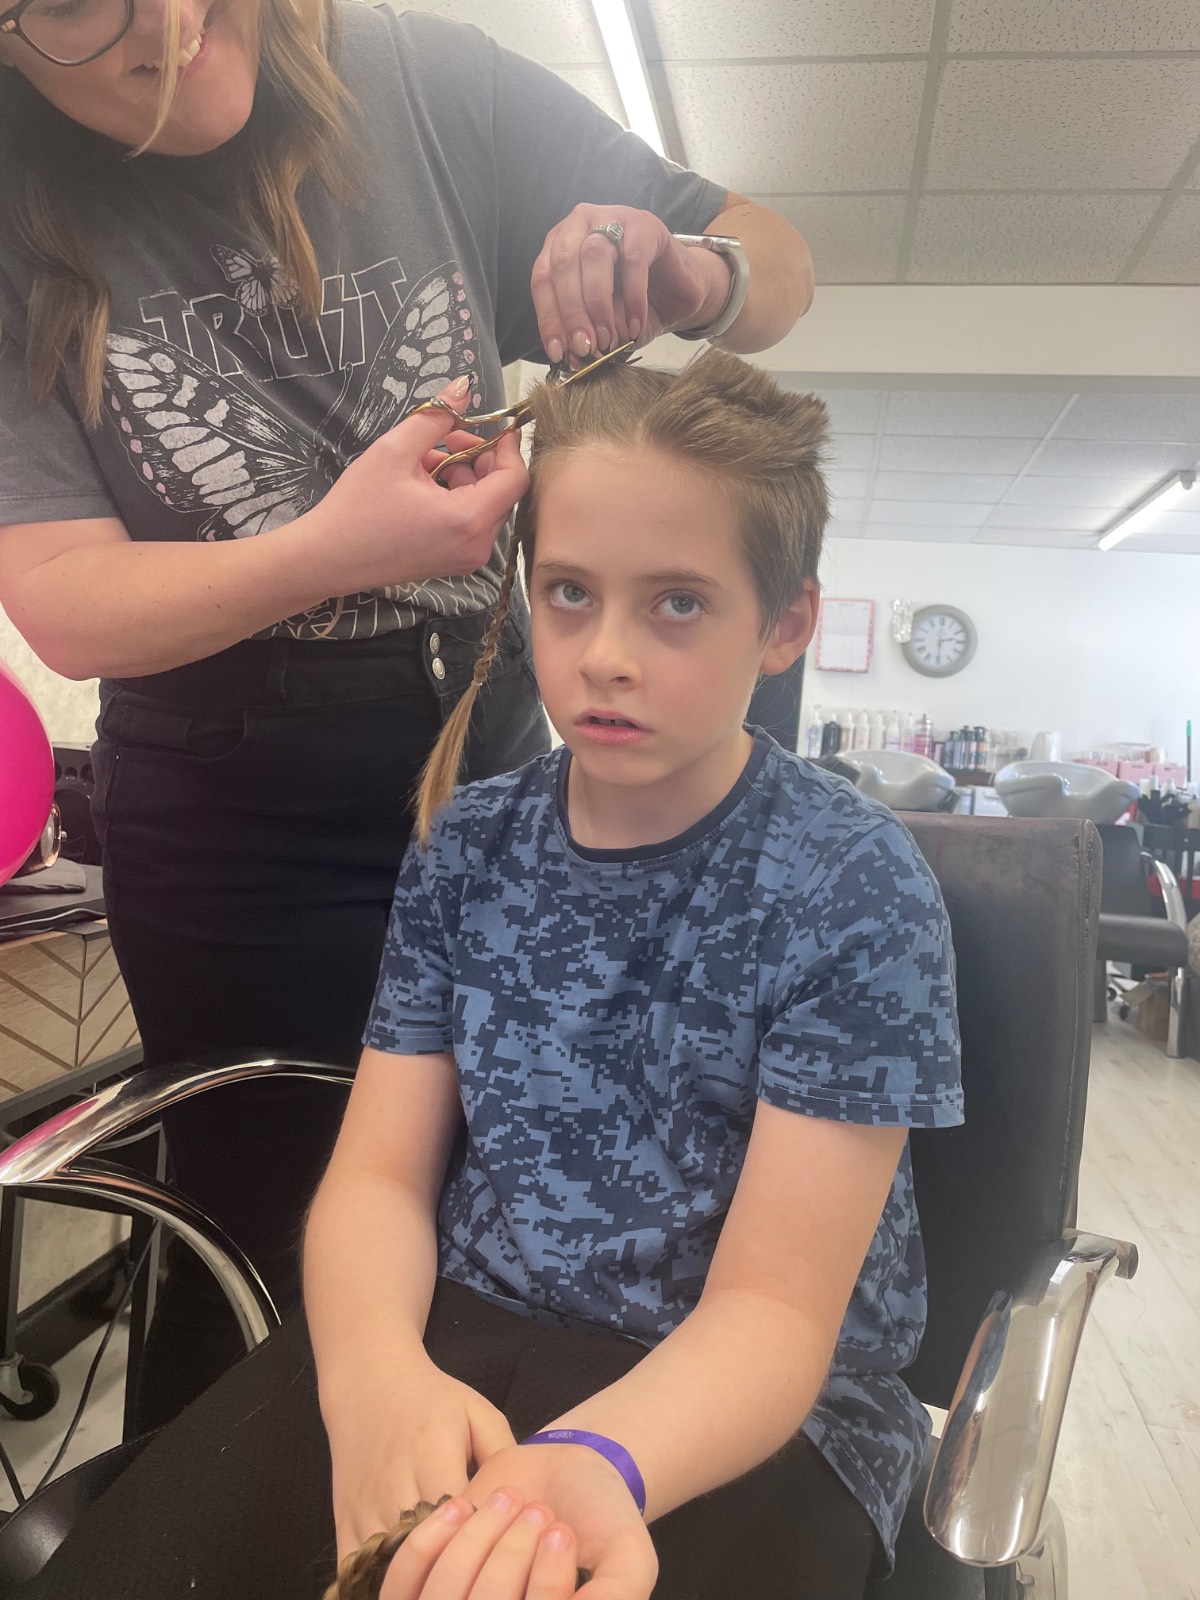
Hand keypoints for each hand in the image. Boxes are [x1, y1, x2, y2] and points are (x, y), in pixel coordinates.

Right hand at [295, 379, 529, 598]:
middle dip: (480, 458)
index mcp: (468, 520)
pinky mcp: (453, 562)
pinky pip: (470, 522)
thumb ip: (436, 417)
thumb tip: (464, 387)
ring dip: (464, 475)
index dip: (507, 446)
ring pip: (486, 504)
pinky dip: (455, 496)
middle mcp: (477, 546)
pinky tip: (423, 483)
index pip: (515, 478)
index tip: (490, 423)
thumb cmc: (357, 507)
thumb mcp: (394, 451)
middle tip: (446, 438)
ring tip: (425, 460)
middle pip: (503, 491)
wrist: (329, 558)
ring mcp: (466, 558)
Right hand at [323, 1356, 515, 1564]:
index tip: (503, 1541)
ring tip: (451, 1574)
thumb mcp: (478, 1414)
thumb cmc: (433, 1400)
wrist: (370, 1384)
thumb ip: (505, 1455)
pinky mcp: (343, 1523)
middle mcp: (395, 1483)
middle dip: (457, 1558)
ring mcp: (365, 1508)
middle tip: (481, 1564)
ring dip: (423, 1571)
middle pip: (429, 1545)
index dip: (486, 1535)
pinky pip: (358, 1570)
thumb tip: (527, 1505)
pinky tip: (411, 1579)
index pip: (463, 1515)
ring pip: (394, 1563)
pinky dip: (383, 1580)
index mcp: (432, 1452)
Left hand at [378, 1443, 657, 1599]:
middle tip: (540, 1513)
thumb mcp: (630, 1559)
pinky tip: (465, 1506)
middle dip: (511, 1558)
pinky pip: (406, 1581)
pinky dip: (432, 1538)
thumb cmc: (603, 1518)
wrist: (566, 1468)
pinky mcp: (424, 1583)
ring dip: (478, 1541)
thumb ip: (618, 1594)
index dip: (546, 1587)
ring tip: (512, 1502)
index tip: (562, 1533)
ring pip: (444, 1598)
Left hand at [531, 204, 729, 363]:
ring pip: (592, 256)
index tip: (558, 352)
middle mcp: (581, 224)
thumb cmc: (634, 303)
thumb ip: (584, 330)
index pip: (543, 278)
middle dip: (572, 312)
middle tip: (585, 347)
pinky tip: (635, 325)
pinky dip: (633, 298)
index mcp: (561, 244)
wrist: (678, 291)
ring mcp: (613, 217)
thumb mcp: (602, 323)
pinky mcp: (645, 224)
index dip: (548, 317)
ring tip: (608, 338)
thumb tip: (570, 353)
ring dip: (597, 304)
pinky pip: (633, 260)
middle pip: (563, 264)